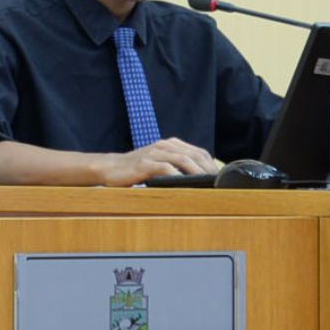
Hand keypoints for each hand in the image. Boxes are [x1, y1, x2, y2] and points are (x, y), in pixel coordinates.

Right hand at [104, 137, 219, 184]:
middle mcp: (164, 146)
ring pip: (183, 160)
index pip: (198, 152)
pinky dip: (177, 176)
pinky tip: (185, 185)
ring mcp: (154, 153)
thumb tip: (199, 180)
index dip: (211, 164)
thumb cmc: (136, 169)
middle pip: (194, 155)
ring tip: (206, 184)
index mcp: (170, 144)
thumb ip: (175, 167)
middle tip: (217, 183)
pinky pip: (165, 168)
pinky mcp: (144, 163)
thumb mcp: (158, 163)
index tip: (220, 178)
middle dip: (208, 169)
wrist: (110, 167)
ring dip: (197, 172)